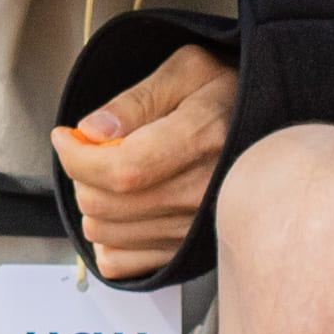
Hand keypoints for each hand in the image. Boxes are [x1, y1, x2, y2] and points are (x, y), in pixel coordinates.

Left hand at [56, 43, 236, 281]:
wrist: (267, 127)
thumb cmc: (226, 94)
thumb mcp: (186, 70)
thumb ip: (136, 100)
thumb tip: (92, 130)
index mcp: (205, 137)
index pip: (123, 168)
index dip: (78, 156)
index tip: (66, 137)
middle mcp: (205, 190)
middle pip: (107, 203)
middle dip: (81, 172)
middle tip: (93, 149)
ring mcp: (196, 228)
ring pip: (105, 233)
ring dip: (93, 202)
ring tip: (113, 174)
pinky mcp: (187, 254)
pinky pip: (120, 263)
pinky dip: (107, 237)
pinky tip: (122, 207)